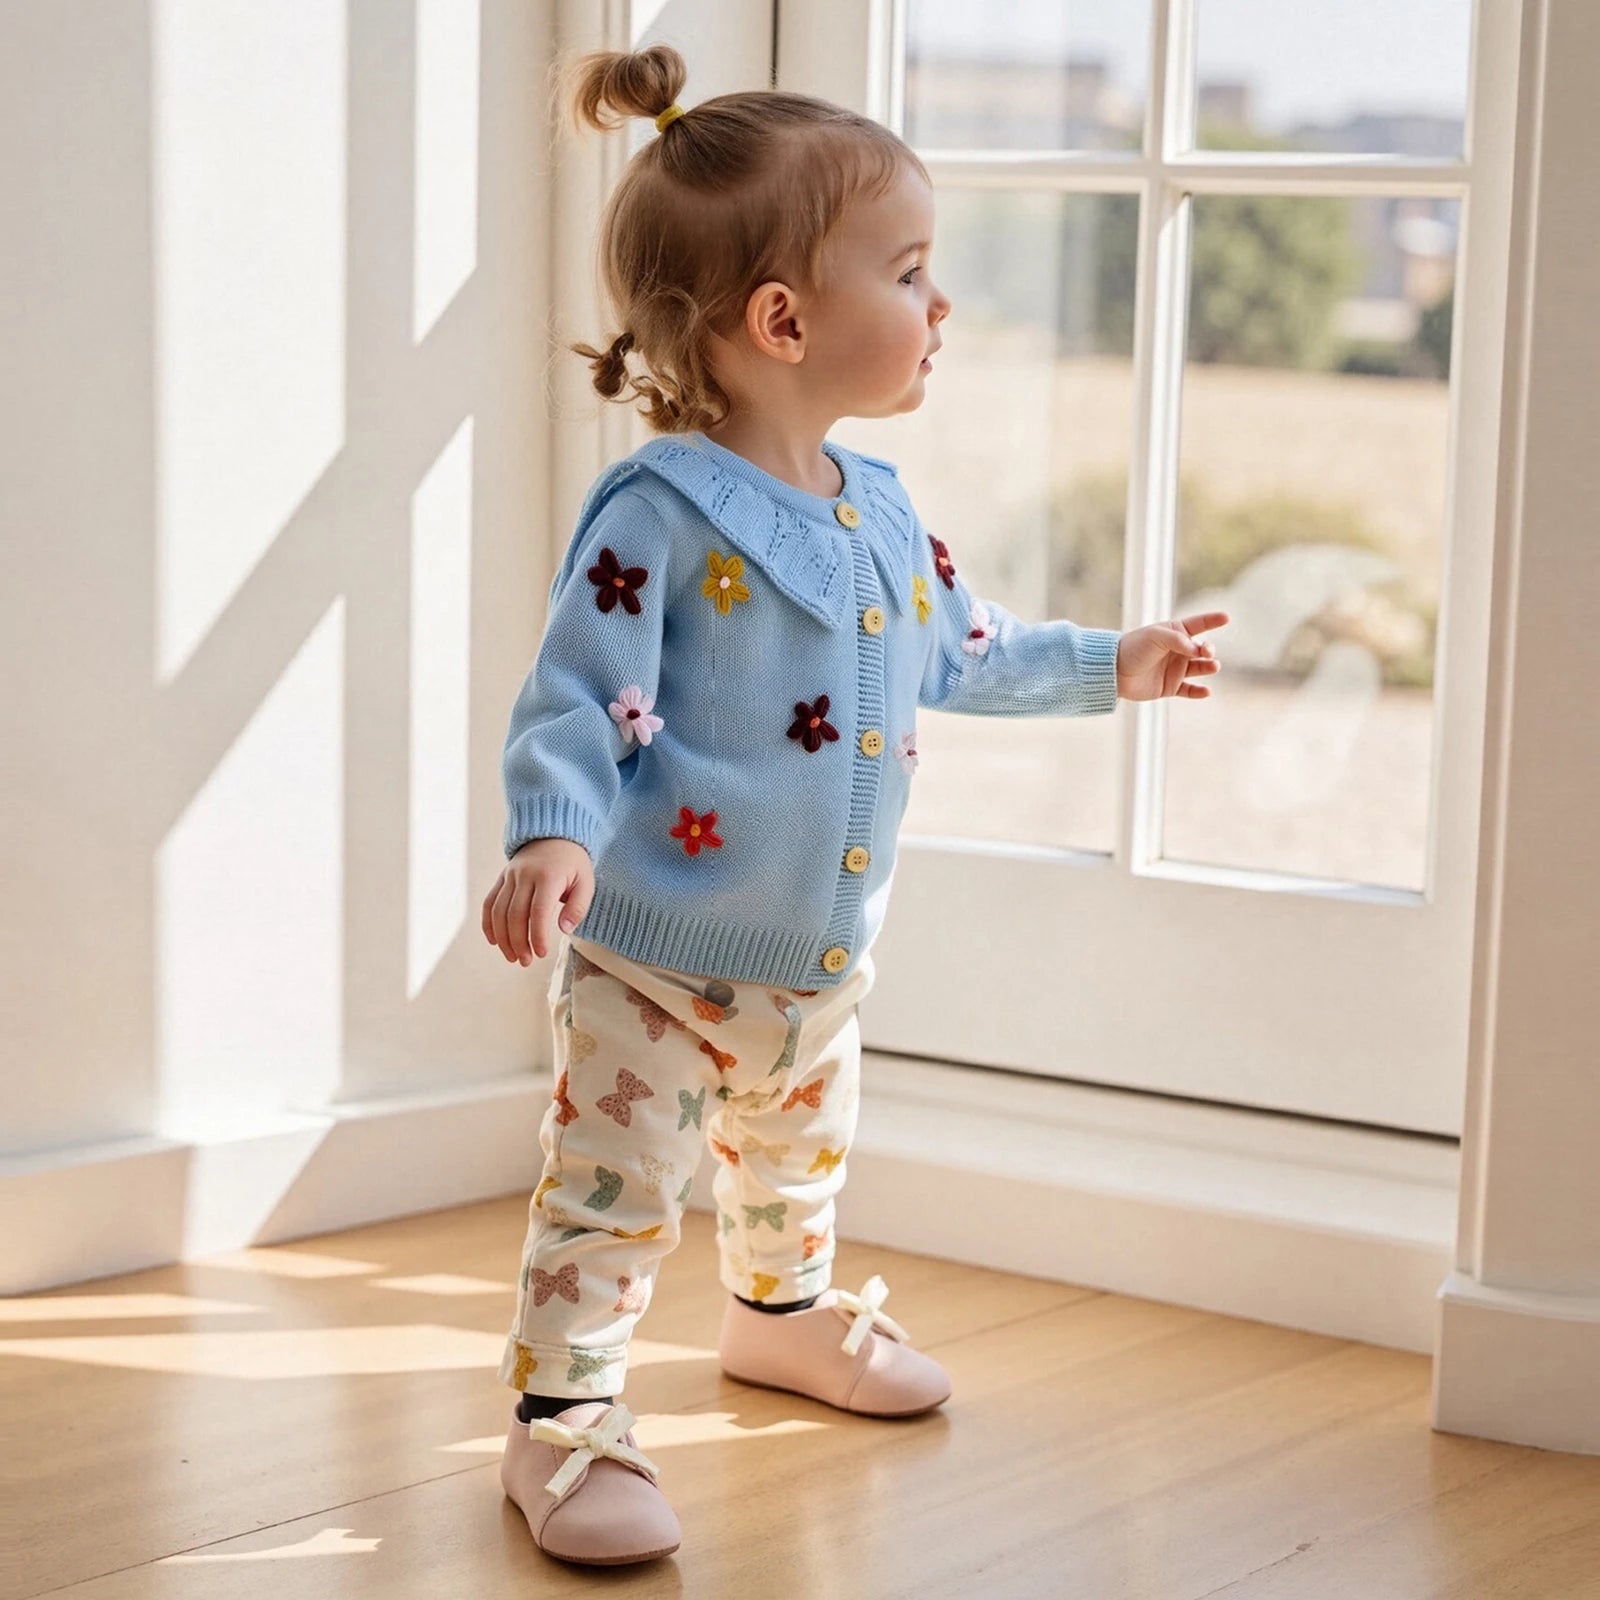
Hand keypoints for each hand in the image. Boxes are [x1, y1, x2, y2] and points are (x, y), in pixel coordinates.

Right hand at [482, 838, 595, 966]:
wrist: (554, 835)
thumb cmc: (573, 863)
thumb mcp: (586, 882)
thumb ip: (578, 907)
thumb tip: (565, 930)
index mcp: (549, 876)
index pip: (538, 911)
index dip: (538, 935)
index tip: (541, 953)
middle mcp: (525, 875)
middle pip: (515, 914)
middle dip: (518, 942)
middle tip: (526, 961)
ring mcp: (510, 876)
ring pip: (498, 911)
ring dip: (503, 938)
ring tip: (513, 957)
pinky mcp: (502, 878)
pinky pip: (489, 902)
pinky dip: (488, 924)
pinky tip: (494, 941)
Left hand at [1115, 611, 1229, 701]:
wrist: (1113, 672)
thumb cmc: (1133, 648)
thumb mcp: (1156, 637)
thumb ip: (1179, 640)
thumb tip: (1198, 649)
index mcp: (1174, 633)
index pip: (1198, 624)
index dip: (1212, 620)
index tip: (1226, 617)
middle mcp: (1178, 650)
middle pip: (1203, 648)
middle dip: (1209, 649)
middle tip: (1205, 652)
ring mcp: (1175, 669)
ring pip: (1200, 668)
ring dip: (1209, 667)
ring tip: (1212, 666)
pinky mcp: (1170, 687)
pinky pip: (1189, 690)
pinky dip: (1199, 692)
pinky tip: (1206, 692)